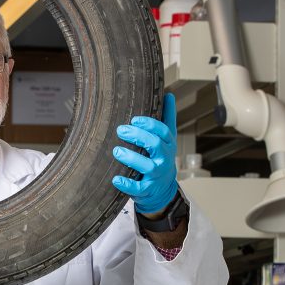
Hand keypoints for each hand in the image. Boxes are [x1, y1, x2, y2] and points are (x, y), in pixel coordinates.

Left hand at [111, 92, 178, 214]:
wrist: (163, 188)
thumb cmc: (161, 157)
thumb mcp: (167, 138)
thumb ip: (167, 118)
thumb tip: (169, 94)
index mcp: (168, 144)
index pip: (163, 131)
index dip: (149, 124)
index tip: (134, 120)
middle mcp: (164, 158)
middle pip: (155, 144)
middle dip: (138, 136)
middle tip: (121, 130)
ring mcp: (156, 174)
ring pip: (147, 166)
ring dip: (131, 158)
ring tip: (117, 150)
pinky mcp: (147, 189)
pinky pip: (138, 188)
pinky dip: (127, 184)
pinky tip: (116, 179)